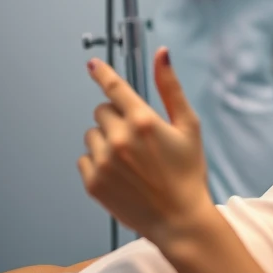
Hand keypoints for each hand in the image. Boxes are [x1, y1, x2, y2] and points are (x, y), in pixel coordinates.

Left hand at [79, 48, 213, 250]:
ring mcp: (103, 162)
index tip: (92, 65)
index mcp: (144, 122)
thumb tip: (162, 53)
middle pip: (101, 111)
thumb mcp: (189, 127)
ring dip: (106, 141)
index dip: (103, 73)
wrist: (179, 219)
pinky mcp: (93, 183)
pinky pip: (84, 159)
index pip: (115, 89)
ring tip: (130, 160)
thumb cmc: (188, 173)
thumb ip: (171, 88)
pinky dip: (98, 163)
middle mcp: (120, 139)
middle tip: (138, 138)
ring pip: (92, 135)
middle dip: (116, 118)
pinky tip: (121, 174)